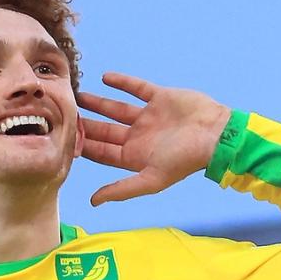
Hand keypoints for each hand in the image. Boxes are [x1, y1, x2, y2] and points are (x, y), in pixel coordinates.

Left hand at [78, 72, 230, 205]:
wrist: (217, 135)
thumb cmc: (186, 160)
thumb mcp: (151, 179)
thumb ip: (121, 190)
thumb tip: (93, 202)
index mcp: (135, 157)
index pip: (102, 152)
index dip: (84, 146)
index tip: (64, 139)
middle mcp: (140, 137)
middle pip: (105, 131)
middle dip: (86, 125)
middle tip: (65, 114)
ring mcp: (149, 117)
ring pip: (116, 109)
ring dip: (98, 102)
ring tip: (79, 95)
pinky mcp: (160, 98)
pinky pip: (137, 88)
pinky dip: (122, 82)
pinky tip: (105, 77)